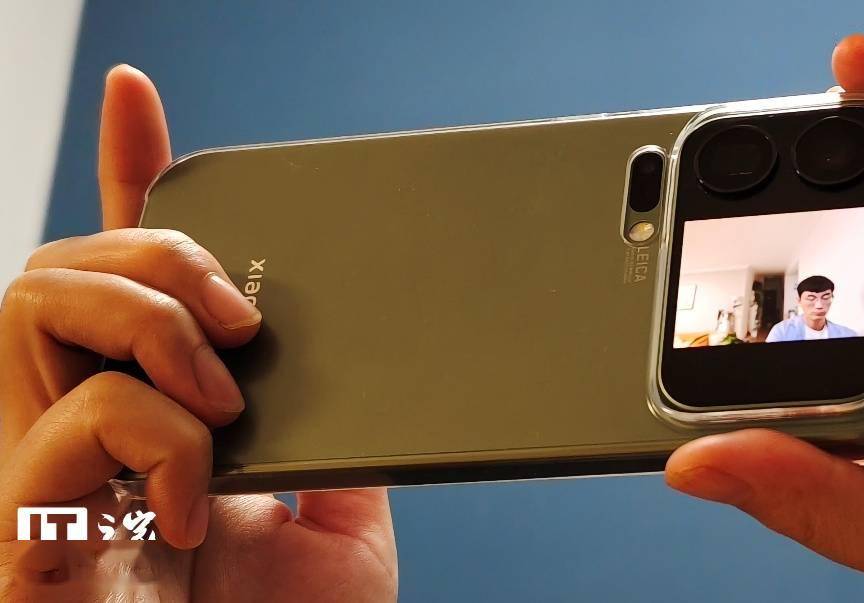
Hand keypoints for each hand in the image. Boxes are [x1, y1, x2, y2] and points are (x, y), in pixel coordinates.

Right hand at [0, 66, 396, 600]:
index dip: (125, 178)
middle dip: (160, 254)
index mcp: (155, 422)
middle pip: (61, 262)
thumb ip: (337, 444)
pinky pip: (64, 424)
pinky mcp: (19, 534)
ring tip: (222, 401)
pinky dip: (153, 438)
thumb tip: (349, 373)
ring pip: (30, 302)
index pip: (121, 279)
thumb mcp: (342, 527)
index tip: (141, 99)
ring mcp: (40, 477)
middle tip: (246, 322)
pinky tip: (190, 505)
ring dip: (151, 323)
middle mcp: (81, 435)